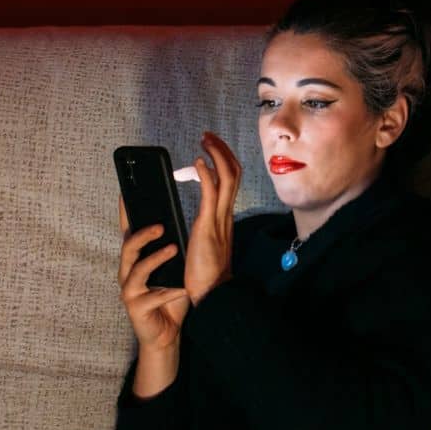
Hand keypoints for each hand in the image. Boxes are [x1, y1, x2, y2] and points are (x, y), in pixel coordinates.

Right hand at [118, 197, 188, 398]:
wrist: (167, 332)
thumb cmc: (170, 297)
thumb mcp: (172, 269)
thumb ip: (170, 248)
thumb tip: (178, 223)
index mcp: (136, 260)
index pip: (128, 233)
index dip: (125, 214)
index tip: (126, 193)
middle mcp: (128, 273)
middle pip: (128, 248)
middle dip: (142, 235)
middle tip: (161, 226)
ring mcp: (130, 291)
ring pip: (136, 271)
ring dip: (154, 259)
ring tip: (172, 249)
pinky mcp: (137, 309)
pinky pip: (152, 298)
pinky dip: (169, 293)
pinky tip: (182, 289)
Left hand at [184, 132, 241, 304]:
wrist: (211, 293)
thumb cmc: (205, 273)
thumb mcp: (206, 242)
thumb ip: (207, 226)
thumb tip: (201, 215)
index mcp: (225, 217)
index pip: (232, 180)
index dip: (224, 160)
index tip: (212, 146)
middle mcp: (226, 214)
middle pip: (233, 173)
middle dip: (222, 150)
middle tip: (208, 135)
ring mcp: (219, 219)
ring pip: (226, 178)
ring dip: (215, 155)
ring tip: (204, 140)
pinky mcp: (207, 226)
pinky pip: (210, 194)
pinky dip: (206, 174)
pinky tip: (197, 162)